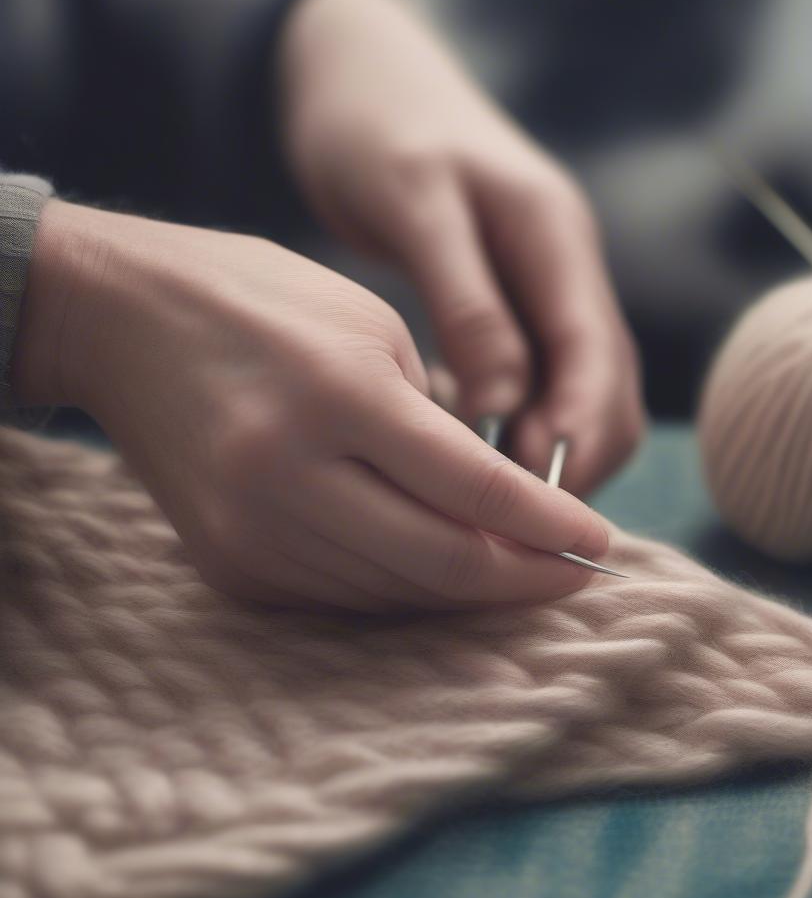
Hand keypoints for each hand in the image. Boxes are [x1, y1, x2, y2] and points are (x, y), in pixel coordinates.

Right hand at [13, 201, 609, 610]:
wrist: (123, 322)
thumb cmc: (263, 300)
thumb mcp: (371, 327)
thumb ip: (439, 425)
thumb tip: (505, 509)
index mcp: (340, 394)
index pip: (474, 487)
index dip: (551, 525)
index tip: (603, 542)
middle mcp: (289, 474)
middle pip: (442, 561)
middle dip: (526, 578)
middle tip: (577, 575)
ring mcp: (250, 530)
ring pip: (396, 592)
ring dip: (471, 590)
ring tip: (523, 575)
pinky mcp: (229, 563)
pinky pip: (343, 597)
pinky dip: (407, 590)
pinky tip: (446, 574)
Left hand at [280, 0, 644, 493]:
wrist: (364, 78)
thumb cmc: (380, 130)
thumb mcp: (417, 204)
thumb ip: (468, 301)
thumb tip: (502, 402)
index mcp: (556, 235)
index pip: (597, 352)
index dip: (577, 428)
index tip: (531, 489)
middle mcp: (564, 268)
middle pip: (605, 384)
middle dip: (571, 454)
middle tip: (507, 514)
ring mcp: (544, 286)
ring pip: (574, 390)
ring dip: (542, 446)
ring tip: (482, 492)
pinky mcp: (512, 302)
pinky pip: (534, 379)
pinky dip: (511, 421)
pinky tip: (460, 441)